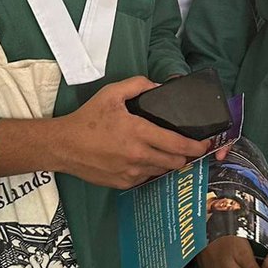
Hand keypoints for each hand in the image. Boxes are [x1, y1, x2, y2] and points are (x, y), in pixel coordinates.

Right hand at [54, 77, 211, 188]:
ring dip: (166, 162)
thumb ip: (138, 85)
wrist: (63, 146)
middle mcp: (138, 156)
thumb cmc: (87, 119)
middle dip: (184, 155)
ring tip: (163, 151)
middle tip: (184, 146)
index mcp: (138, 133)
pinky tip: (142, 158)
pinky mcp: (122, 183)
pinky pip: (145, 178)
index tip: (205, 144)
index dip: (196, 146)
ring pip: (162, 171)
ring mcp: (130, 173)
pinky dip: (149, 169)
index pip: (177, 144)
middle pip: (175, 162)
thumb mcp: (111, 93)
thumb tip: (158, 86)